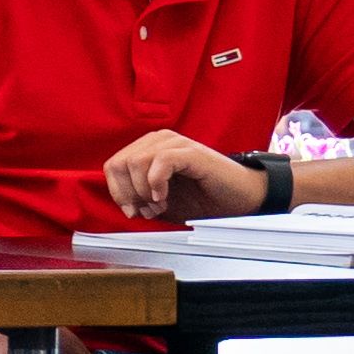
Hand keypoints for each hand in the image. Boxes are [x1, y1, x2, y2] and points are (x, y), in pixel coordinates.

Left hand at [98, 130, 267, 219]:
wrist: (240, 200)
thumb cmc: (202, 200)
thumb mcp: (160, 201)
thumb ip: (138, 197)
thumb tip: (124, 203)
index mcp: (148, 149)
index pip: (113, 165)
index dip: (118, 192)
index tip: (134, 212)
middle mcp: (159, 140)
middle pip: (120, 163)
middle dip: (127, 193)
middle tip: (147, 211)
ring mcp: (175, 143)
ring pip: (135, 161)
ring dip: (142, 191)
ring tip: (159, 205)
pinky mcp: (191, 152)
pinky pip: (160, 161)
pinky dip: (156, 183)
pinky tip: (164, 197)